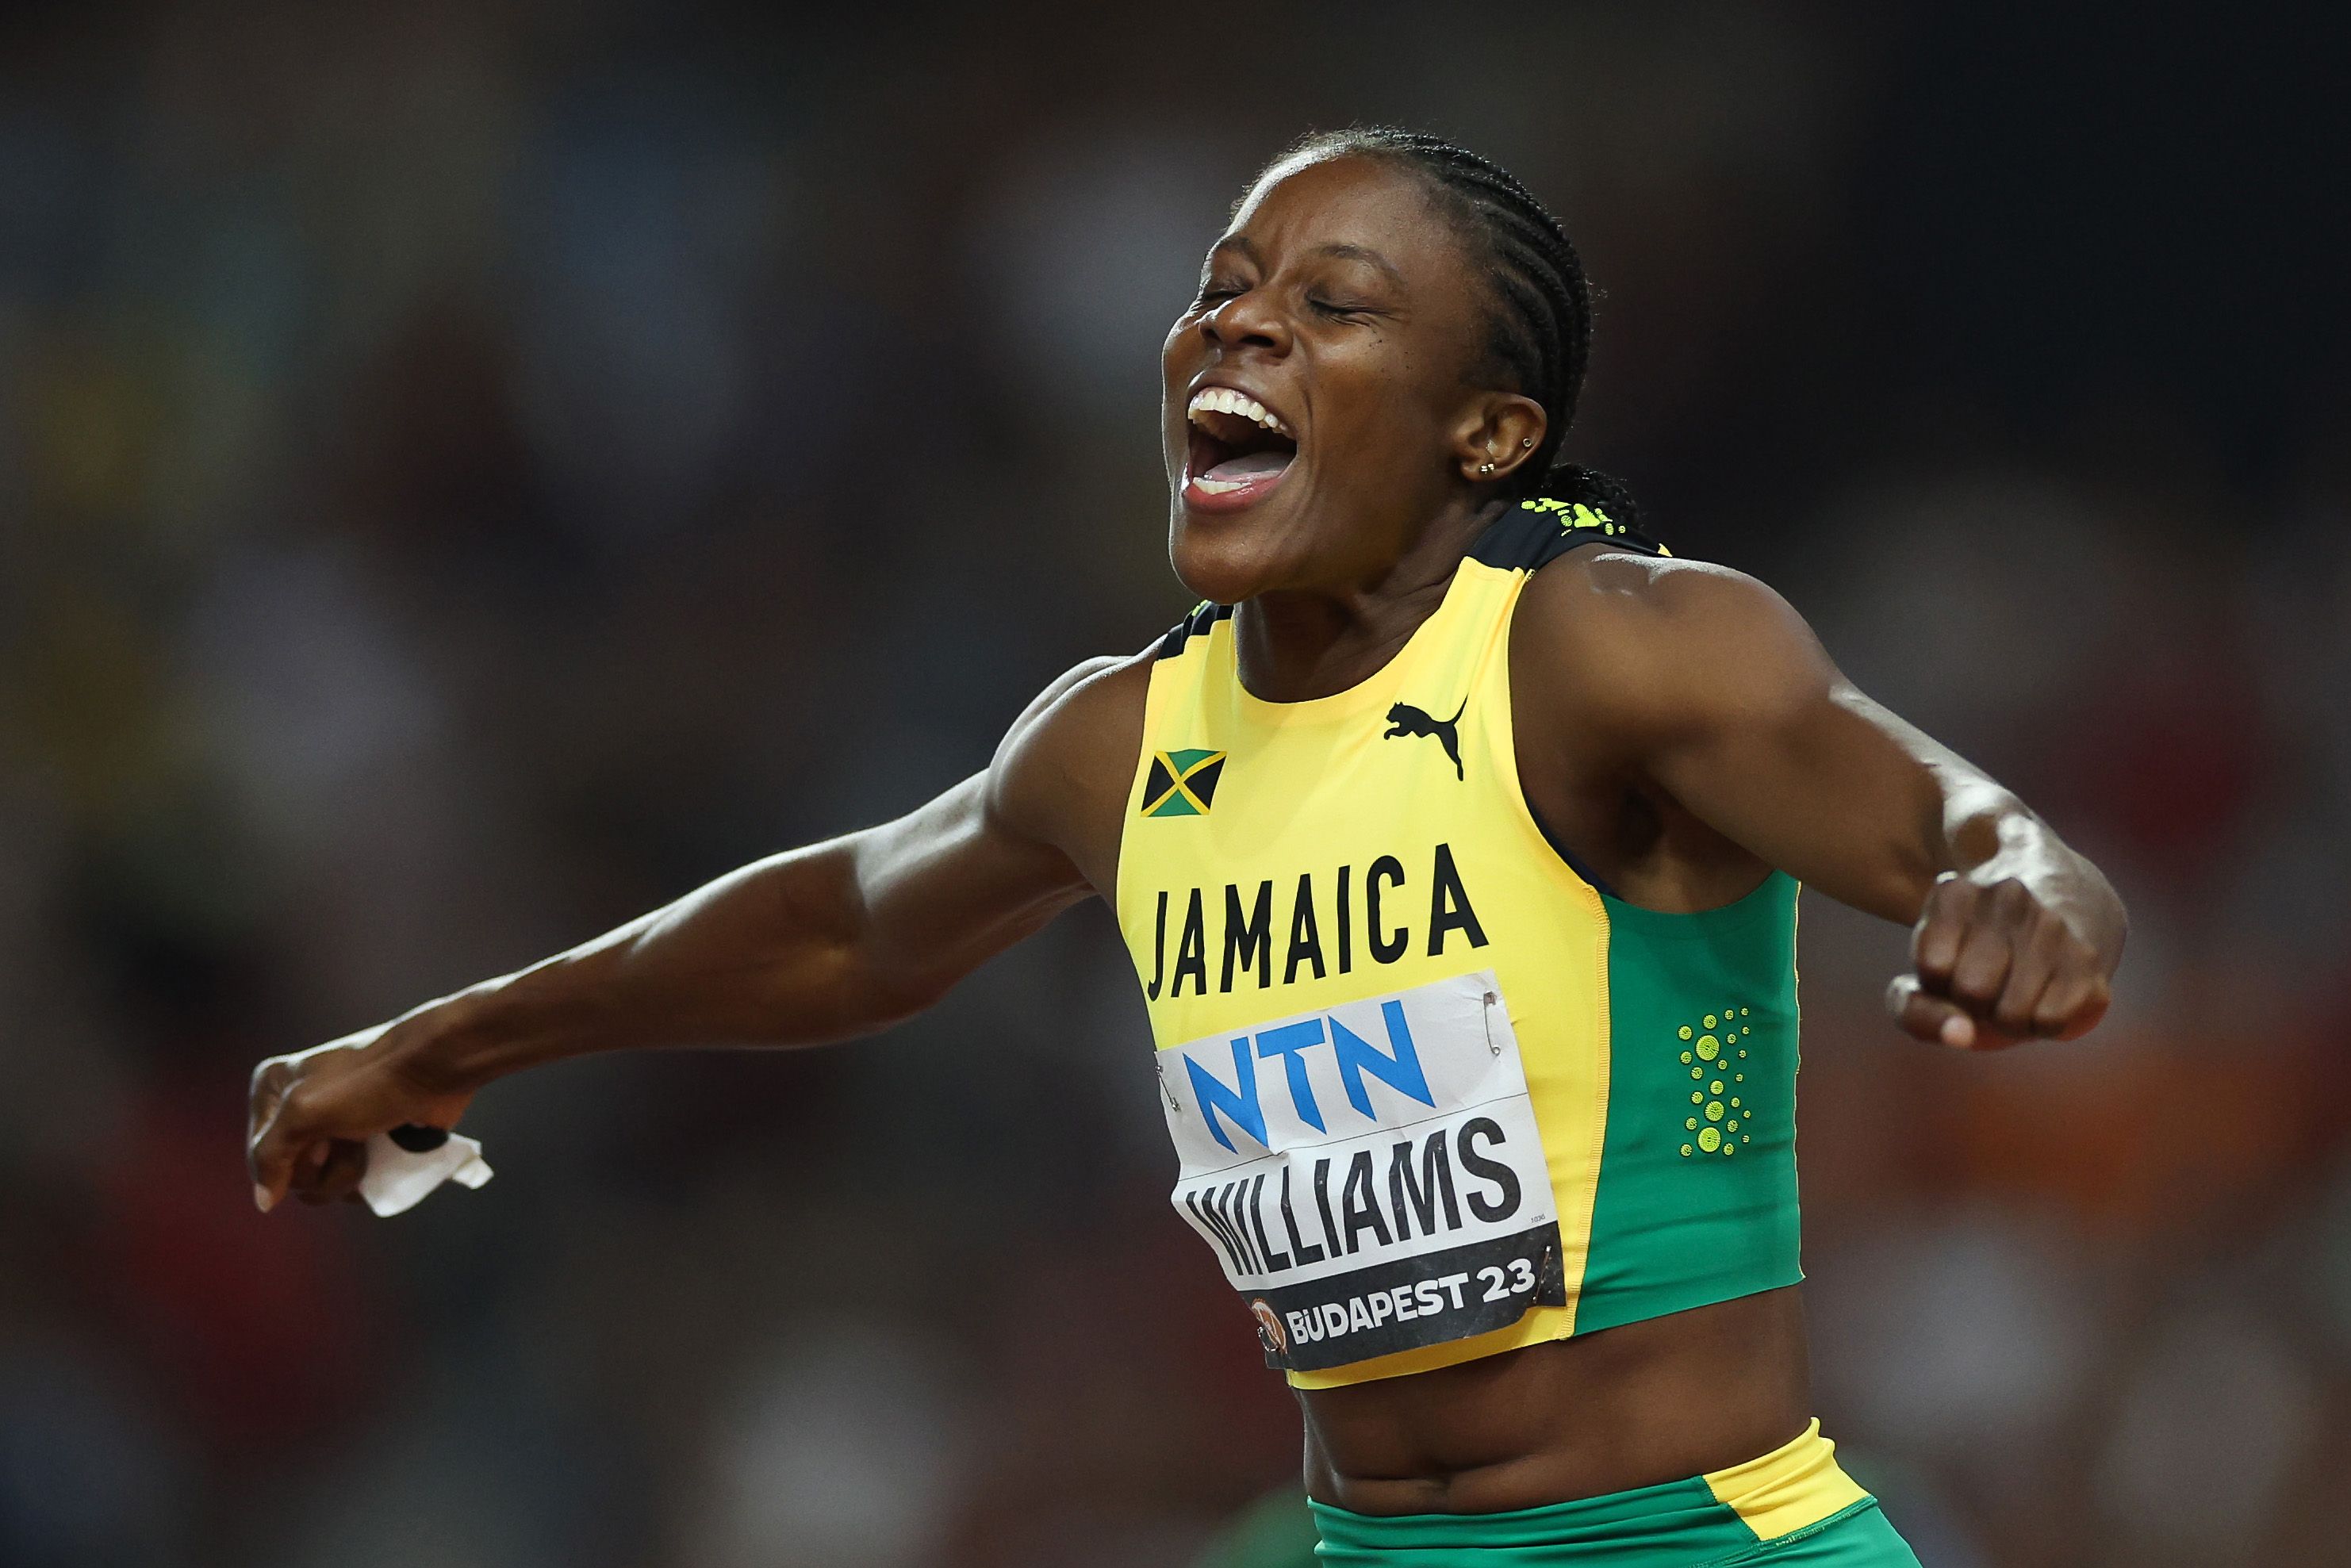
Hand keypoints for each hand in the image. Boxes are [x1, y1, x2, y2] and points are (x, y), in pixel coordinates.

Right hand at [247, 1016, 475, 1211]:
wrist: (438, 1068)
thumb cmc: (371, 1082)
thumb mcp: (305, 1113)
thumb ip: (270, 1157)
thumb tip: (264, 1203)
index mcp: (272, 1090)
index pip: (260, 1158)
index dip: (294, 1160)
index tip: (323, 1136)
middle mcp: (297, 1109)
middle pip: (293, 1177)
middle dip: (326, 1168)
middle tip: (352, 1137)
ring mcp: (334, 1128)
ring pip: (324, 1186)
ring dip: (350, 1174)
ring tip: (371, 1142)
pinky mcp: (366, 1144)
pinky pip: (352, 1184)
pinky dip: (368, 1181)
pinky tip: (385, 1157)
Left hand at [1886, 872, 2112, 1050]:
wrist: (2051, 932)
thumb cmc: (1973, 962)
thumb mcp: (1928, 981)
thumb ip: (1915, 1011)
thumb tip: (1960, 1036)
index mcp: (1955, 891)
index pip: (1932, 967)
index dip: (1938, 984)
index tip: (1950, 966)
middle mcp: (2007, 897)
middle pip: (1971, 990)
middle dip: (1972, 1004)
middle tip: (1987, 983)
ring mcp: (2053, 925)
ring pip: (2011, 1013)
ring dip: (2008, 1020)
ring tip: (2014, 989)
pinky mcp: (2087, 959)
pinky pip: (2049, 1022)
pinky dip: (2041, 1025)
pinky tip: (2045, 994)